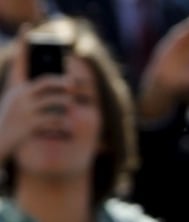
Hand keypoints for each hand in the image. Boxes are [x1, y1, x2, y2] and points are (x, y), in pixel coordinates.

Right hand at [0, 30, 71, 160]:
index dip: (22, 44)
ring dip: (65, 105)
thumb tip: (63, 87)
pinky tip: (63, 126)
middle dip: (62, 83)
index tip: (27, 27)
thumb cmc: (15, 120)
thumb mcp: (20, 103)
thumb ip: (36, 93)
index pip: (20, 62)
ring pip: (55, 102)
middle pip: (46, 82)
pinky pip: (54, 120)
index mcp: (16, 87)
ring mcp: (25, 111)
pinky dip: (62, 123)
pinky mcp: (31, 125)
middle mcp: (20, 96)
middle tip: (73, 84)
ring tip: (68, 107)